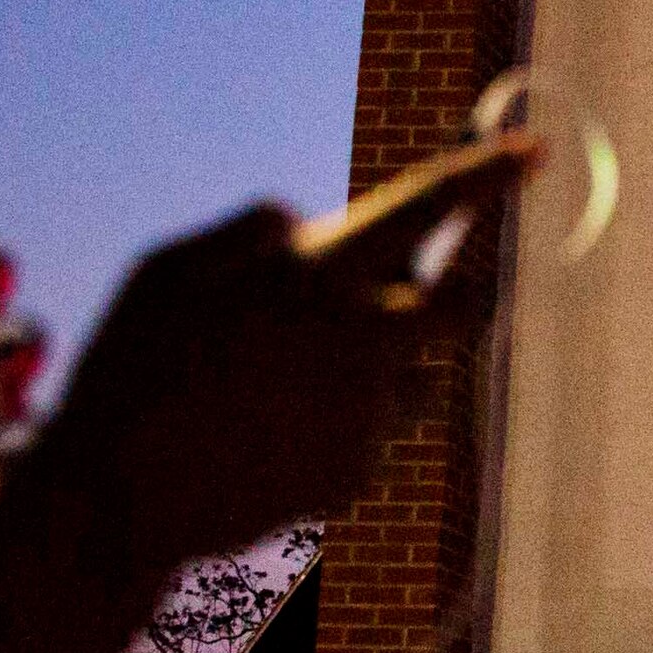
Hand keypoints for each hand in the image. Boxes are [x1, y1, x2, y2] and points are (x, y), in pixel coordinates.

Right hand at [43, 184, 509, 566]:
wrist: (116, 500)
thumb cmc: (134, 368)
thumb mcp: (171, 268)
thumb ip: (255, 230)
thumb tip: (308, 226)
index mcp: (319, 272)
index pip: (426, 205)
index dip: (485, 173)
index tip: (536, 152)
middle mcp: (365, 340)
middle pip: (467, 306)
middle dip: (461, 294)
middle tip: (415, 294)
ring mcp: (371, 412)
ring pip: (418, 376)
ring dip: (382, 368)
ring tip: (282, 389)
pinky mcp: (363, 472)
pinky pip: (376, 432)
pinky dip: (342, 425)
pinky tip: (268, 437)